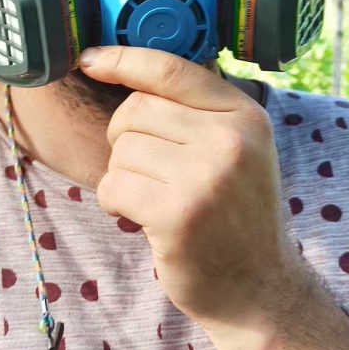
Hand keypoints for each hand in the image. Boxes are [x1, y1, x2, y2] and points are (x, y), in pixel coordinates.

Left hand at [79, 46, 296, 329]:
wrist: (258, 290)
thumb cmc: (234, 216)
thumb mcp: (237, 150)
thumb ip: (197, 111)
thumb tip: (128, 67)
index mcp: (246, 116)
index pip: (171, 71)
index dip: (123, 59)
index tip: (90, 59)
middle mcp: (231, 140)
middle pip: (136, 109)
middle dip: (125, 138)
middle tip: (149, 171)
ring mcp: (206, 177)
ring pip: (122, 149)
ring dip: (123, 175)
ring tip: (155, 199)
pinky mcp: (178, 213)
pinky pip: (113, 184)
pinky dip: (114, 201)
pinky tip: (140, 217)